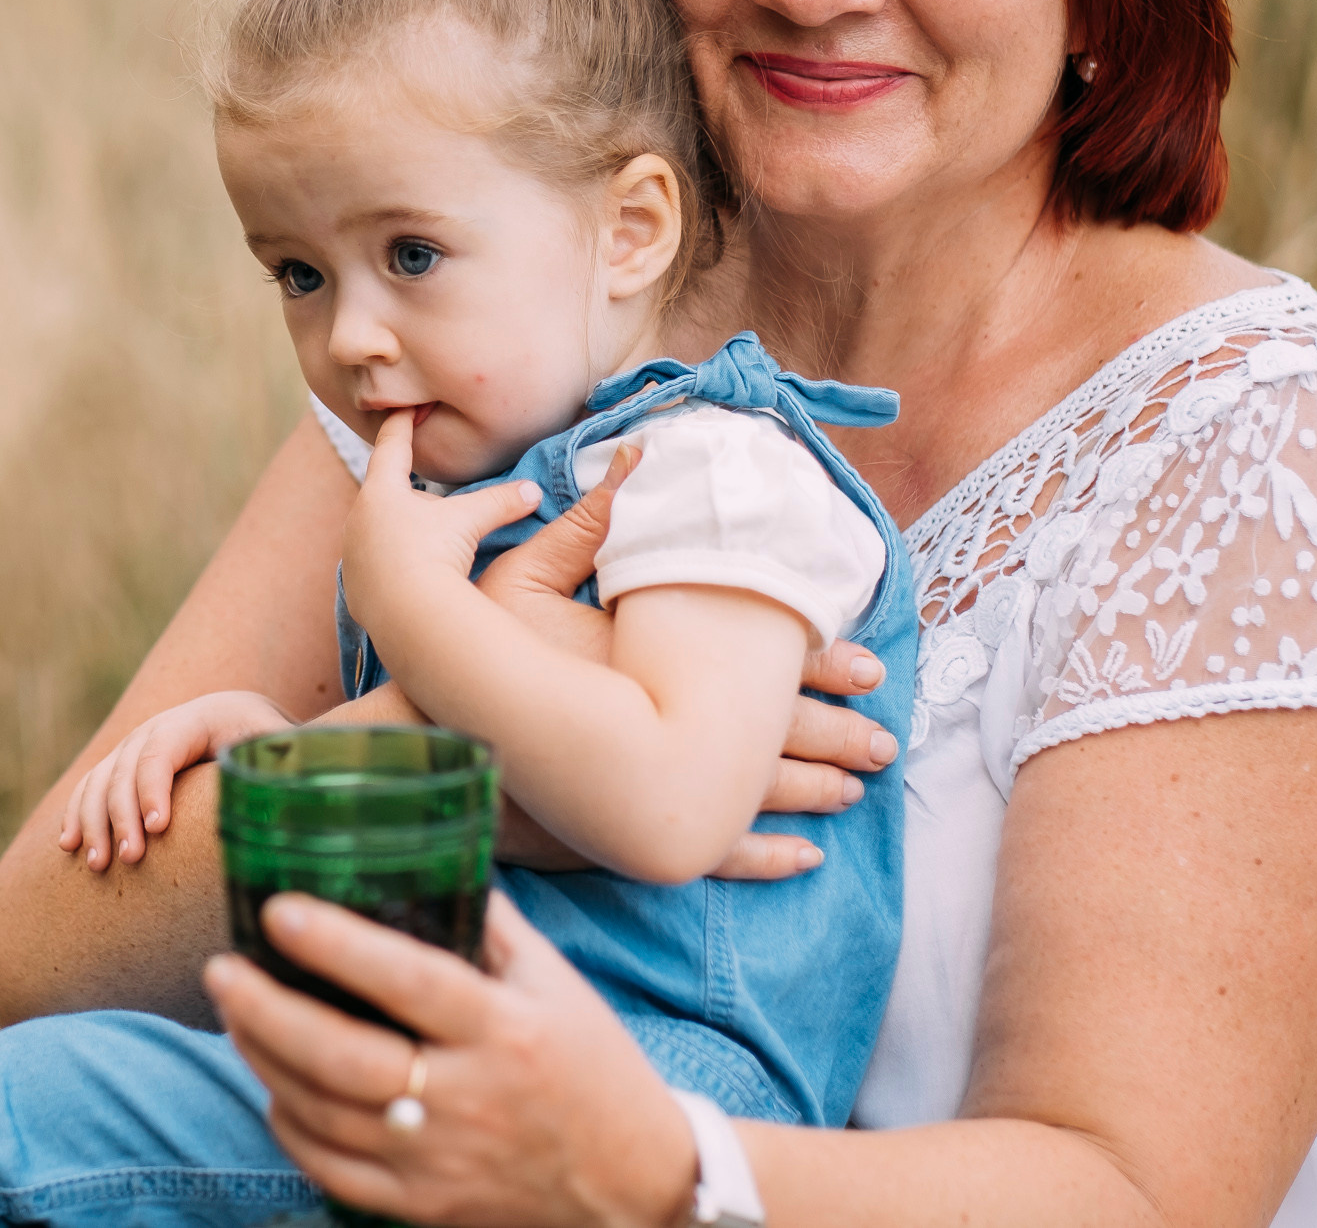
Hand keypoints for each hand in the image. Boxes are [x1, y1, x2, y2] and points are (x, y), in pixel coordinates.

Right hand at [57, 690, 291, 870]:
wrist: (248, 725)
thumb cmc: (273, 745)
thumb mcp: (283, 745)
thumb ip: (285, 763)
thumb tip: (298, 796)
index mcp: (198, 717)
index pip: (162, 750)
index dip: (154, 788)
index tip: (159, 829)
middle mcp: (158, 726)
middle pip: (126, 769)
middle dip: (123, 816)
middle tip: (130, 860)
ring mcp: (135, 745)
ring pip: (100, 779)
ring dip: (93, 822)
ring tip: (100, 864)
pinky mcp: (123, 766)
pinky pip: (89, 787)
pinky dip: (77, 815)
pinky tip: (69, 846)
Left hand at [206, 890, 696, 1227]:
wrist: (638, 1186)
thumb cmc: (594, 1066)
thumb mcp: (556, 983)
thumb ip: (490, 922)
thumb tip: (429, 850)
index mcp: (504, 1030)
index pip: (410, 980)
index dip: (338, 945)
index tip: (278, 910)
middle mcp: (468, 1098)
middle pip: (343, 1057)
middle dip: (267, 1009)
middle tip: (220, 968)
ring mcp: (441, 1161)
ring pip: (324, 1114)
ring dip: (265, 1061)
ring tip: (234, 1013)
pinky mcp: (425, 1208)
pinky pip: (334, 1171)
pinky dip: (291, 1127)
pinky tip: (272, 1089)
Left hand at [340, 408, 541, 653]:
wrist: (406, 616)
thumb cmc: (433, 555)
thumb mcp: (470, 520)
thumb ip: (501, 501)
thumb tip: (533, 491)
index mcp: (381, 491)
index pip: (391, 445)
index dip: (401, 423)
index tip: (406, 408)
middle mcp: (358, 519)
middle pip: (383, 491)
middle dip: (404, 485)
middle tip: (422, 480)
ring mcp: (353, 556)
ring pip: (377, 530)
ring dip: (399, 528)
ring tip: (423, 535)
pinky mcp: (355, 588)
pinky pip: (375, 566)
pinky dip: (393, 563)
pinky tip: (410, 573)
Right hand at [473, 448, 899, 879]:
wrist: (427, 740)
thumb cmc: (476, 654)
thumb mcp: (521, 576)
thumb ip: (589, 524)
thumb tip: (637, 457)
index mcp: (653, 670)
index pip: (760, 671)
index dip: (821, 668)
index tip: (871, 668)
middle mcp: (665, 739)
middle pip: (773, 740)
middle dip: (838, 738)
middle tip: (889, 742)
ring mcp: (650, 797)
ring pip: (755, 801)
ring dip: (815, 792)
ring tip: (859, 788)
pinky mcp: (632, 842)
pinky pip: (718, 855)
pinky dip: (766, 859)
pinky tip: (805, 858)